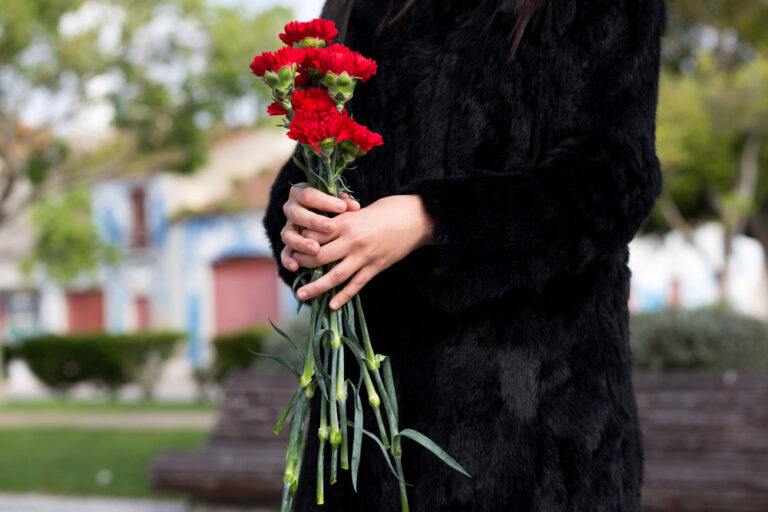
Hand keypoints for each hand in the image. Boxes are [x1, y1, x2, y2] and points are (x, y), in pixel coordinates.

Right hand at [280, 182, 360, 271]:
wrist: (325, 218)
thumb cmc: (334, 206)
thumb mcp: (337, 201)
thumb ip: (344, 202)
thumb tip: (355, 207)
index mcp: (300, 193)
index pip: (309, 195)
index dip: (325, 201)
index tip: (342, 207)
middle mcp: (291, 209)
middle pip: (297, 214)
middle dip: (314, 222)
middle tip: (330, 227)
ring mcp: (288, 228)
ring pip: (288, 235)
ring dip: (301, 243)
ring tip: (316, 249)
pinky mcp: (289, 245)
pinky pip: (284, 253)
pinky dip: (288, 260)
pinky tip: (296, 266)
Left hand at [293, 194, 433, 309]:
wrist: (414, 218)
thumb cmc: (385, 211)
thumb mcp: (357, 210)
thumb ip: (338, 220)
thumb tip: (316, 229)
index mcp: (346, 222)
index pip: (315, 235)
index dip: (301, 242)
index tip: (292, 246)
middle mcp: (352, 241)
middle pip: (320, 256)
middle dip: (303, 264)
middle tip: (292, 268)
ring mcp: (364, 257)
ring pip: (335, 275)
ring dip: (316, 287)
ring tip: (301, 294)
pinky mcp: (375, 268)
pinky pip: (356, 285)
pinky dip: (343, 296)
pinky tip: (332, 305)